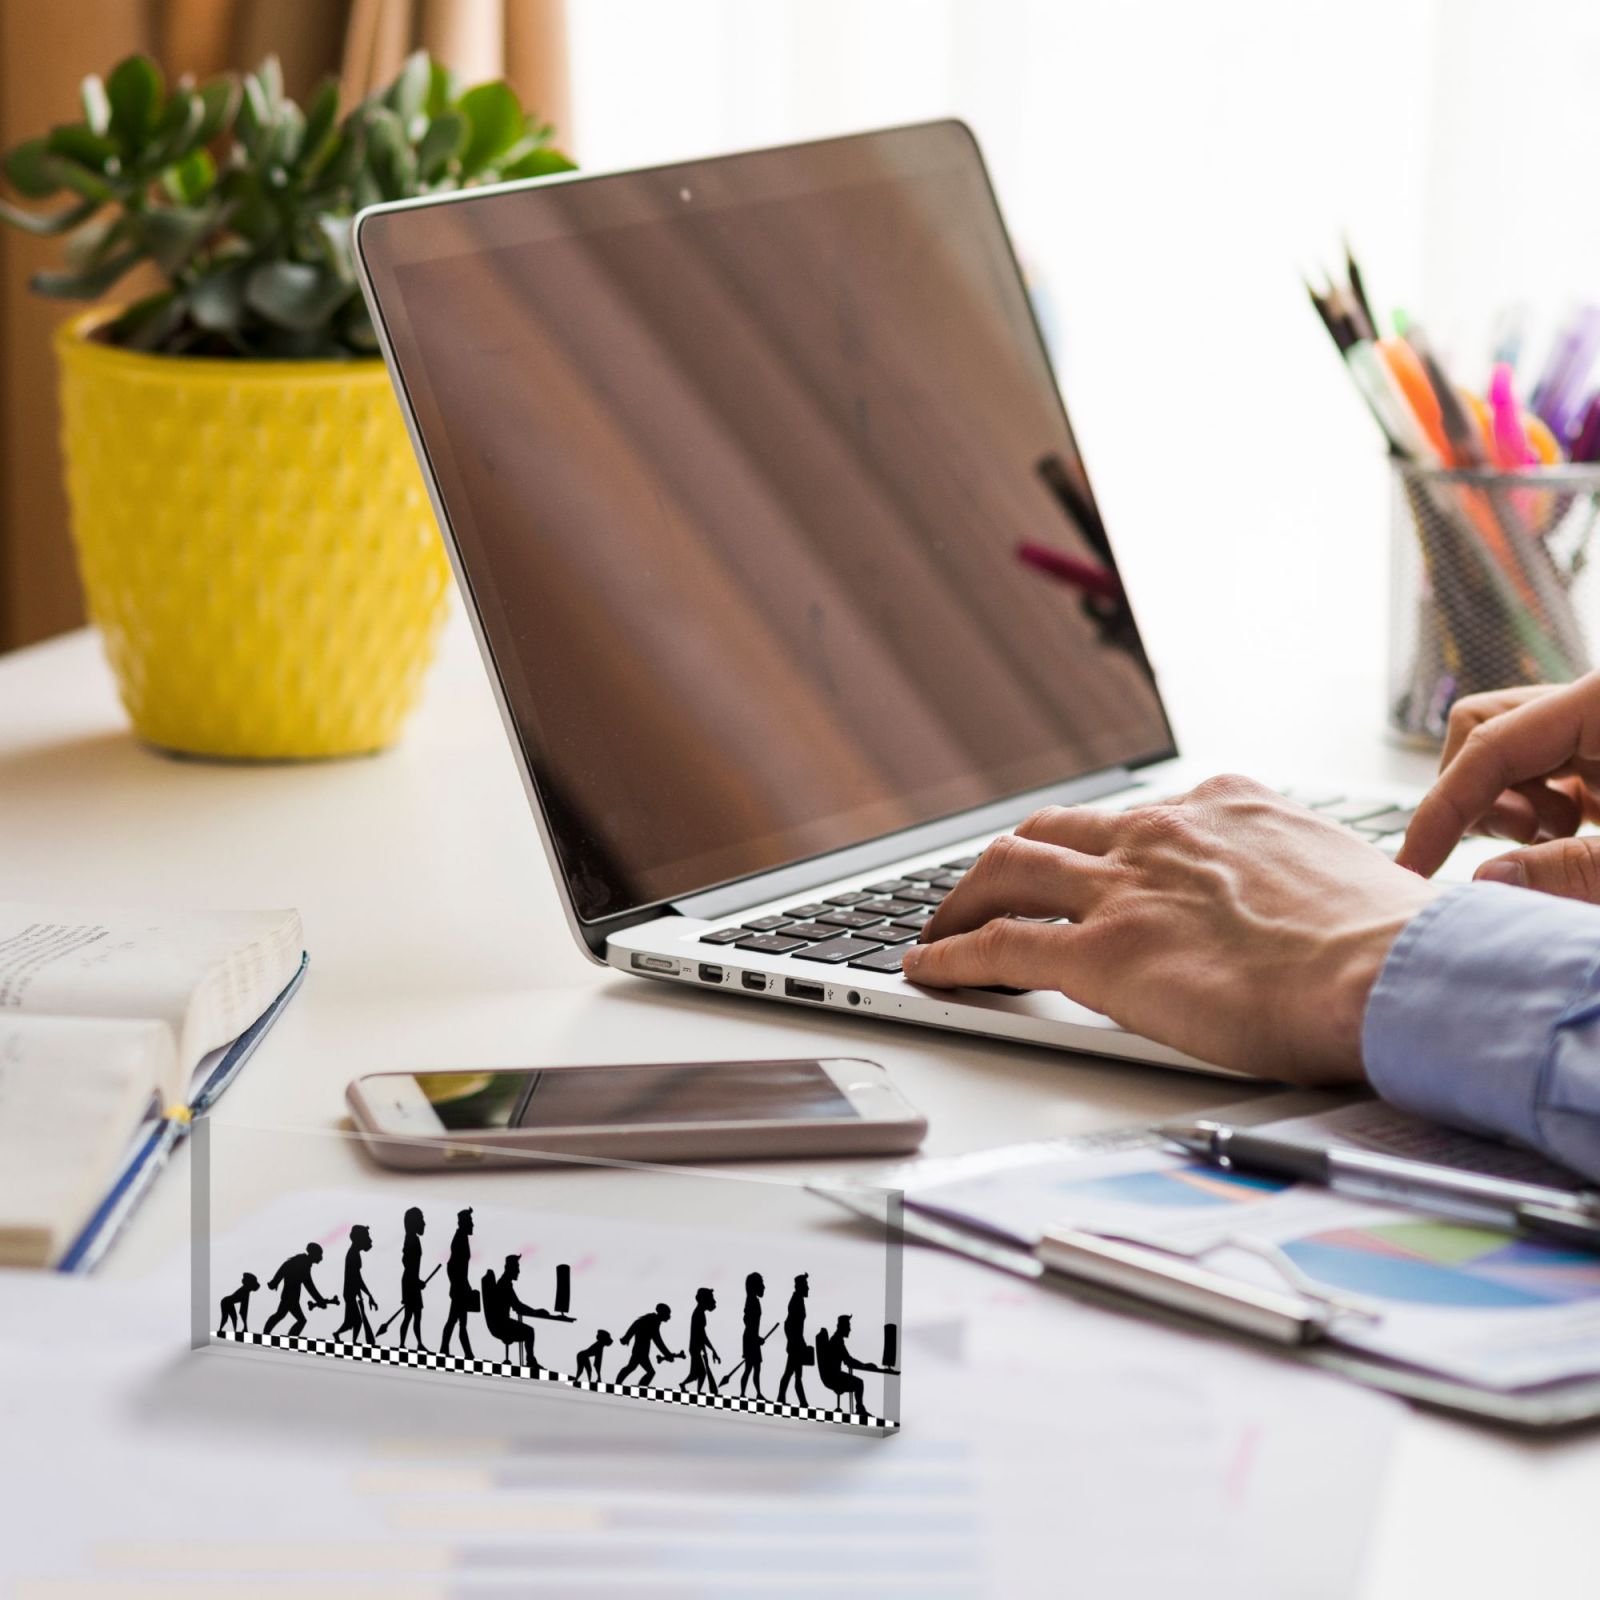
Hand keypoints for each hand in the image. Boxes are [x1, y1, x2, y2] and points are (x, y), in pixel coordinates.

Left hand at [900, 776, 1443, 1081]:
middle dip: (1011, 859)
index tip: (1086, 865)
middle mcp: (1163, 834)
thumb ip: (1302, 880)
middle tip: (990, 890)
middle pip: (1052, 831)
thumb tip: (1315, 913)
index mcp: (1226, 809)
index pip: (1135, 817)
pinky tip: (929, 968)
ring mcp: (1126, 889)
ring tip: (942, 925)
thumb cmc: (1395, 944)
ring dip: (964, 898)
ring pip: (1008, 871)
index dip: (1097, 846)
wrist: (1399, 974)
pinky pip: (999, 946)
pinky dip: (953, 955)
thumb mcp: (1346, 879)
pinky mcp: (1103, 954)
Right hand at [1398, 675, 1599, 896]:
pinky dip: (1538, 813)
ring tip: (1565, 838)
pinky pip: (1542, 770)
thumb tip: (1486, 878)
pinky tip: (1572, 837)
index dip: (1442, 806)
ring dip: (1514, 807)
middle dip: (1479, 796)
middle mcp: (1590, 705)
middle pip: (1485, 732)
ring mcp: (1594, 729)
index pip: (1490, 742)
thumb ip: (1575, 870)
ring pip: (1507, 753)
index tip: (1413, 864)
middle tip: (1524, 841)